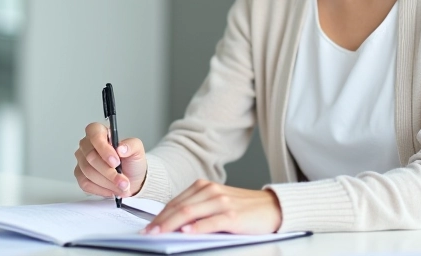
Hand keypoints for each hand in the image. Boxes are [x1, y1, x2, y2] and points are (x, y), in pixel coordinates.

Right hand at [73, 122, 146, 197]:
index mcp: (100, 132)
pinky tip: (111, 189)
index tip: (116, 162)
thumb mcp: (137, 150)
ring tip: (121, 186)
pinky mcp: (81, 175)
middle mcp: (88, 145)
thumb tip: (121, 148)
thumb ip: (132, 145)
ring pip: (88, 172)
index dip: (104, 149)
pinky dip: (101, 189)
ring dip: (107, 182)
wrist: (132, 179)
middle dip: (109, 171)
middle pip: (90, 156)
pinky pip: (85, 184)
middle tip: (123, 179)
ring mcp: (82, 160)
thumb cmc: (131, 162)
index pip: (94, 134)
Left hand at [143, 180, 281, 234]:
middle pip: (179, 207)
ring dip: (171, 224)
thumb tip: (172, 225)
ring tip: (158, 234)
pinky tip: (185, 233)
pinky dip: (196, 228)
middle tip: (147, 233)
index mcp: (205, 187)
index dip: (159, 215)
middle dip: (161, 221)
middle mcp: (211, 191)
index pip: (176, 202)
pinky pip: (210, 222)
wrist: (273, 208)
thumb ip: (198, 209)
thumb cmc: (244, 209)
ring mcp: (222, 202)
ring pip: (189, 212)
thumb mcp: (218, 204)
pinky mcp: (233, 216)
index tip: (147, 227)